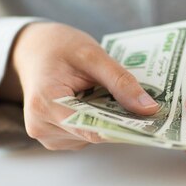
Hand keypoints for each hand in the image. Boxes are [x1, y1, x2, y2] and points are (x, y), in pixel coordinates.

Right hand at [0, 22, 158, 150]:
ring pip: (92, 136)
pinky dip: (98, 120)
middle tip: (142, 102)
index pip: (91, 128)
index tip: (152, 121)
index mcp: (45, 103)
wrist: (33, 50)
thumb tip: (148, 108)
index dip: (124, 127)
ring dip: (108, 119)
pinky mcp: (55, 137)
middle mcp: (41, 126)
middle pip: (94, 133)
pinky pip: (86, 134)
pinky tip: (99, 101)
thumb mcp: (92, 55)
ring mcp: (47, 135)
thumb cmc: (58, 47)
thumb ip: (120, 81)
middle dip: (119, 119)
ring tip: (110, 93)